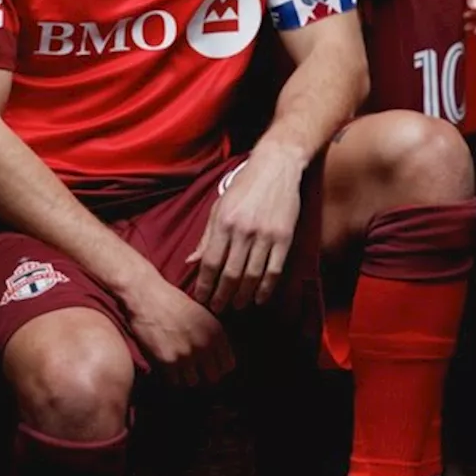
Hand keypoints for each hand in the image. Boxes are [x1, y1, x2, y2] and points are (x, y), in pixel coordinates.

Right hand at [123, 273, 234, 388]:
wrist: (146, 295)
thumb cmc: (172, 302)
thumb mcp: (202, 314)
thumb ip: (213, 336)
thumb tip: (218, 359)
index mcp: (216, 332)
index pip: (229, 365)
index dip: (219, 367)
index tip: (211, 366)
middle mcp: (205, 345)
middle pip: (213, 378)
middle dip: (205, 375)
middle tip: (195, 369)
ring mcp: (186, 354)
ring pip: (193, 382)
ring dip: (187, 376)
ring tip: (180, 366)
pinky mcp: (167, 361)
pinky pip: (175, 382)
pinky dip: (171, 377)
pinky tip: (168, 366)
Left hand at [187, 145, 303, 313]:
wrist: (275, 167)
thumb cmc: (243, 187)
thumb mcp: (219, 207)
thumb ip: (206, 237)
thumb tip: (191, 261)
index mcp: (223, 222)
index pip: (210, 262)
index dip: (204, 284)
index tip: (201, 298)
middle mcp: (243, 230)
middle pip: (230, 274)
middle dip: (222, 295)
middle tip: (217, 309)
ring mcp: (265, 235)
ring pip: (252, 275)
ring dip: (243, 295)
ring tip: (236, 306)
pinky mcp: (284, 237)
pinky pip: (274, 269)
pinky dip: (266, 288)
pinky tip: (259, 298)